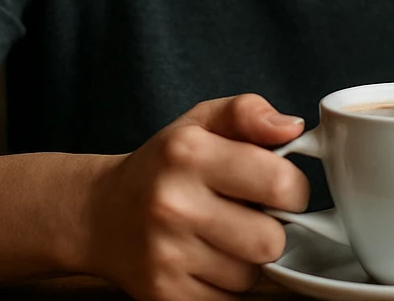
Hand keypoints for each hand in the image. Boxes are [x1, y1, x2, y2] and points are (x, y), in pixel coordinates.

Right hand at [78, 94, 310, 300]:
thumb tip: (292, 128)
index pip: (280, 184)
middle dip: (271, 229)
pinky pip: (227, 300)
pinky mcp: (162, 294)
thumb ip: (249, 112)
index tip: (280, 189)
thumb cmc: (163, 165)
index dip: (293, 189)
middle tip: (251, 216)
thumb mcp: (201, 121)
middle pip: (270, 240)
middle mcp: (173, 204)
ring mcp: (165, 254)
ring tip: (221, 236)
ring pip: (250, 275)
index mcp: (188, 153)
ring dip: (246, 260)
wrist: (100, 214)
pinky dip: (224, 285)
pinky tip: (204, 259)